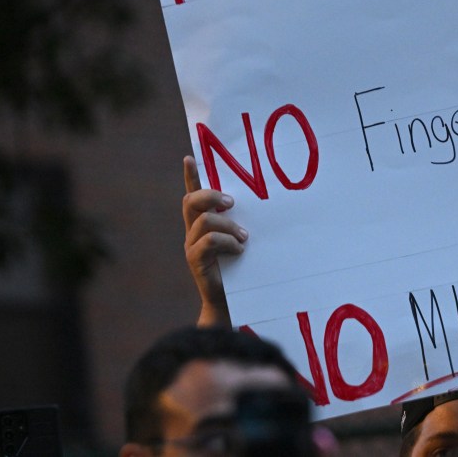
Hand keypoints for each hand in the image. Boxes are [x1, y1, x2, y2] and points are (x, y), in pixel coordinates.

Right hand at [182, 155, 245, 326]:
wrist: (232, 301)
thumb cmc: (244, 266)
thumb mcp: (244, 237)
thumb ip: (245, 221)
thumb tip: (267, 200)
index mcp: (203, 221)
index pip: (193, 193)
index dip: (190, 176)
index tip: (189, 157)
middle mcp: (193, 231)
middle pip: (191, 201)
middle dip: (210, 195)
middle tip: (232, 202)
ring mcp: (192, 245)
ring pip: (203, 221)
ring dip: (228, 225)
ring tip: (245, 237)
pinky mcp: (195, 261)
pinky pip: (208, 242)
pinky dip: (227, 242)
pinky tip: (240, 250)